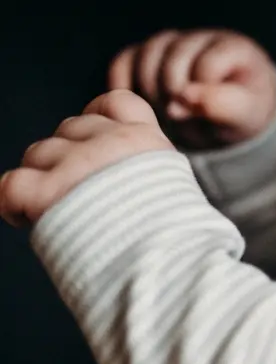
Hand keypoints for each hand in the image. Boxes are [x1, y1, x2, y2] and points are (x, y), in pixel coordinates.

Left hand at [0, 90, 171, 227]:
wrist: (164, 261)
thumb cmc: (170, 234)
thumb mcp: (172, 182)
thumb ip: (143, 164)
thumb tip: (118, 170)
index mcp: (144, 138)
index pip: (114, 102)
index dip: (97, 118)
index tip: (93, 142)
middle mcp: (110, 142)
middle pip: (69, 128)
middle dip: (67, 155)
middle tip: (77, 192)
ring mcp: (77, 165)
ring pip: (38, 153)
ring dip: (40, 178)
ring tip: (57, 210)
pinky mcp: (47, 192)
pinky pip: (10, 184)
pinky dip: (11, 203)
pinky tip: (25, 218)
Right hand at [109, 29, 275, 147]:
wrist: (226, 116)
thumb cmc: (239, 114)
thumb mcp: (244, 115)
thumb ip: (222, 105)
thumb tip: (183, 98)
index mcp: (234, 47)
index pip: (206, 67)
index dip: (200, 99)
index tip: (204, 119)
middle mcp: (201, 38)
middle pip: (172, 63)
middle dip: (174, 100)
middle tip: (181, 123)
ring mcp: (172, 42)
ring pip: (144, 59)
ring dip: (150, 96)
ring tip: (166, 119)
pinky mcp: (145, 53)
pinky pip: (122, 63)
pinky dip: (124, 88)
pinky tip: (139, 109)